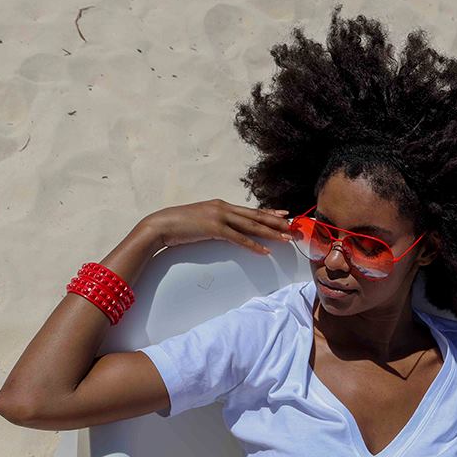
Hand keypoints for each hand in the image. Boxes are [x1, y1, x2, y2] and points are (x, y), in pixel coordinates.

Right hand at [141, 198, 292, 252]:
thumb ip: (215, 222)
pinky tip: (265, 251)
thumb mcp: (201, 220)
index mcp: (221, 205)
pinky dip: (253, 245)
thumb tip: (226, 230)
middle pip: (256, 215)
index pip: (250, 210)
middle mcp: (223, 207)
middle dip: (276, 222)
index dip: (269, 212)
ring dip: (270, 233)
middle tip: (294, 227)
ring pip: (251, 226)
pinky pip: (239, 239)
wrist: (162, 225)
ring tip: (286, 239)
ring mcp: (219, 216)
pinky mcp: (214, 228)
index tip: (285, 214)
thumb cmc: (179, 225)